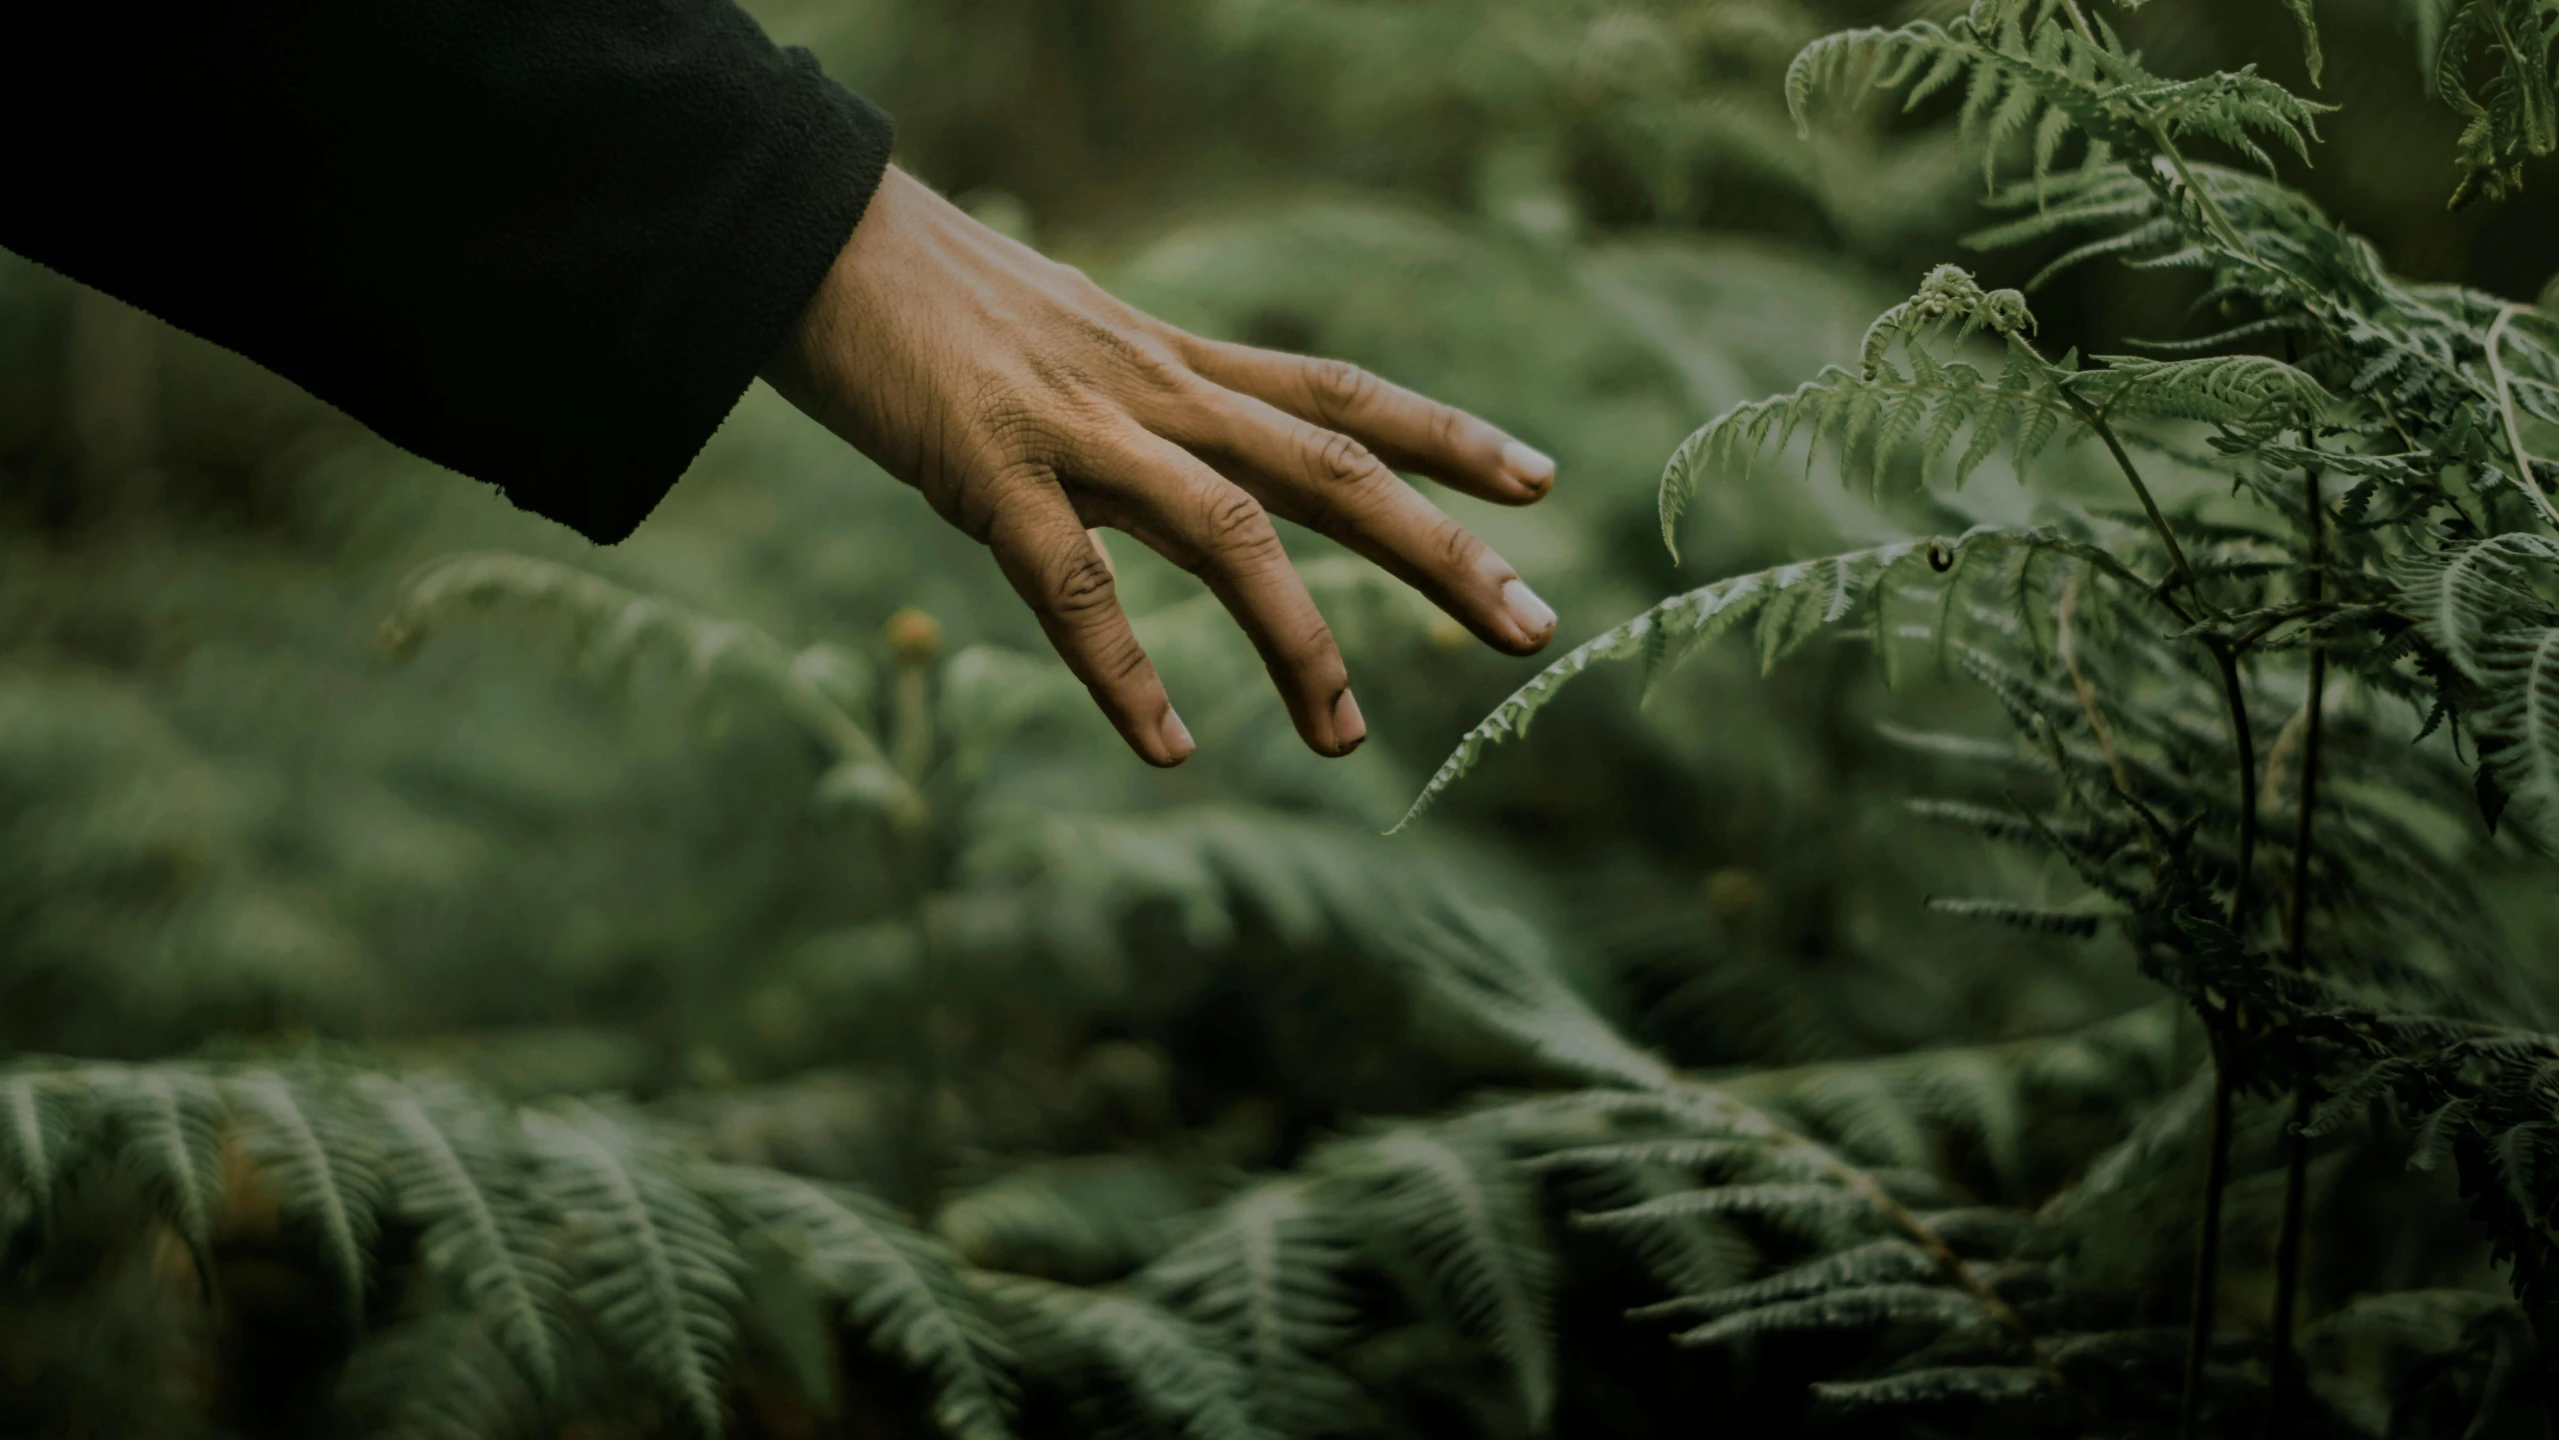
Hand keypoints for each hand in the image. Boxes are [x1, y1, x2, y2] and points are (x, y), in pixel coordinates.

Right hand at [762, 166, 1558, 765]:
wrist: (808, 228)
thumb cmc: (929, 297)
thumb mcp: (1066, 348)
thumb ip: (1138, 413)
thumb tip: (1190, 476)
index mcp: (1172, 362)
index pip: (1341, 395)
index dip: (1448, 437)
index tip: (1539, 483)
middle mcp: (1153, 389)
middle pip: (1332, 465)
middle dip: (1441, 550)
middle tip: (1534, 627)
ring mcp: (1077, 427)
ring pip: (1228, 531)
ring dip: (1301, 639)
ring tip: (1347, 739)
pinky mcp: (986, 468)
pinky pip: (1072, 583)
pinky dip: (1125, 671)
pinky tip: (1167, 747)